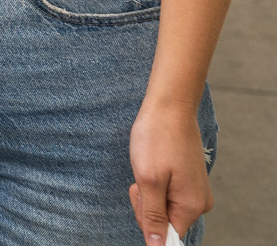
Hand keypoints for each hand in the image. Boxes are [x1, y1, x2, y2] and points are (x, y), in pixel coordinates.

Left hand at [130, 99, 211, 244]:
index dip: (147, 220)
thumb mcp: (148, 180)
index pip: (167, 235)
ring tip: (149, 166)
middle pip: (162, 221)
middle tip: (142, 176)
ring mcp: (194, 191)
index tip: (142, 195)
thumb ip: (153, 216)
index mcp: (191, 207)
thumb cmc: (157, 139)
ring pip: (161, 206)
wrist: (169, 107)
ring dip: (147, 190)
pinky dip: (153, 182)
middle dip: (144, 202)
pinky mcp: (188, 181)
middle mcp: (199, 203)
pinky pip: (165, 193)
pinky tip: (154, 164)